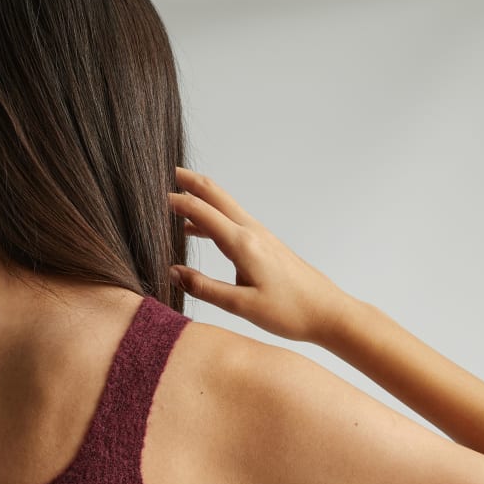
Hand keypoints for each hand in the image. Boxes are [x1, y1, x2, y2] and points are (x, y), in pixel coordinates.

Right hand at [168, 166, 353, 342]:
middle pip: (217, 196)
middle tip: (167, 172)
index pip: (203, 213)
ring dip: (201, 197)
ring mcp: (260, 236)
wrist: (327, 311)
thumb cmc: (289, 312)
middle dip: (191, 182)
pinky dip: (211, 217)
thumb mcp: (241, 306)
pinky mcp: (264, 244)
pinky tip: (197, 230)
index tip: (155, 195)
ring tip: (177, 195)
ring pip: (225, 206)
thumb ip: (204, 288)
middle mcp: (252, 233)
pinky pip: (232, 222)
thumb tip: (173, 273)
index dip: (178, 202)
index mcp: (243, 244)